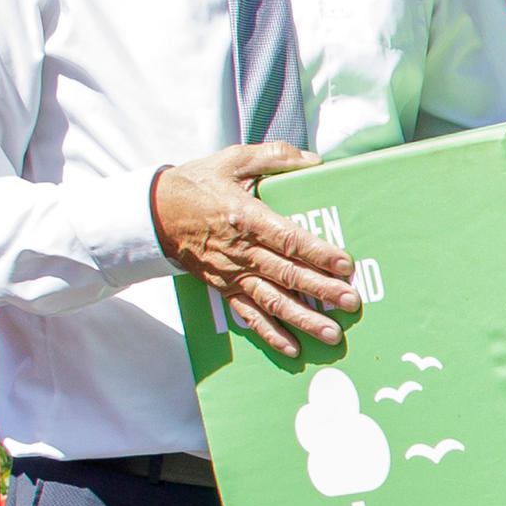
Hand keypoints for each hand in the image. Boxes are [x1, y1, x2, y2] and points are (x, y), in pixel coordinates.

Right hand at [153, 144, 351, 355]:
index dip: (317, 253)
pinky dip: (269, 333)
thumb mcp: (233, 159)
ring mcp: (233, 273)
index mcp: (246, 218)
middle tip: (350, 303)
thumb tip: (313, 161)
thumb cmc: (199, 183)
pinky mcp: (225, 287)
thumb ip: (274, 157)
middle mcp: (241, 251)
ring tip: (331, 334)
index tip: (345, 265)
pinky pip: (248, 314)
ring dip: (302, 319)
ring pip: (272, 300)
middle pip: (286, 274)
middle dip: (320, 291)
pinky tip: (293, 348)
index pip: (288, 239)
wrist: (154, 212)